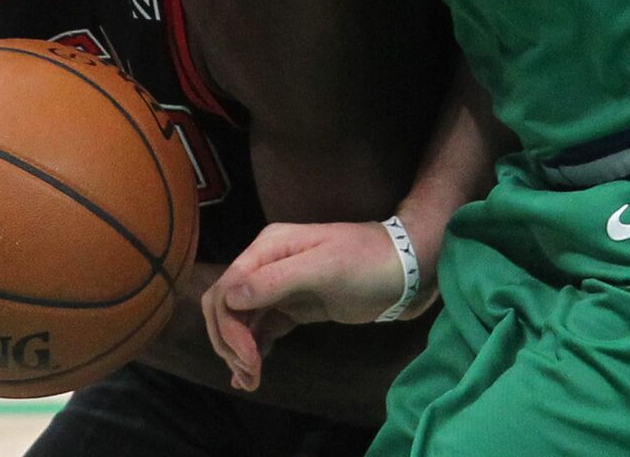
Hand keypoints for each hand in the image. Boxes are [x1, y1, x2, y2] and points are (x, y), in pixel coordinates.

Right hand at [201, 220, 406, 392]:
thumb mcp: (323, 267)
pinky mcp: (293, 307)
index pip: (227, 288)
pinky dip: (252, 349)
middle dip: (229, 340)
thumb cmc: (365, 262)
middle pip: (226, 303)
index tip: (248, 358)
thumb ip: (276, 280)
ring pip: (240, 319)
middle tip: (250, 372)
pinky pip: (261, 328)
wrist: (403, 270)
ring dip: (238, 350)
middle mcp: (267, 263)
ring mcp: (279, 286)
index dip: (228, 326)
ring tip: (251, 381)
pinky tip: (252, 373)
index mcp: (268, 247)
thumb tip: (229, 297)